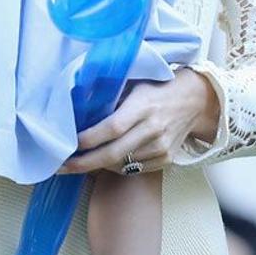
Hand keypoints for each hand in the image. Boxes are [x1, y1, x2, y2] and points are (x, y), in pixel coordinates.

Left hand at [61, 68, 220, 174]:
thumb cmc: (157, 88)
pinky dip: (117, 167)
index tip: (67, 145)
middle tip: (61, 167)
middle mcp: (154, 127)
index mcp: (144, 105)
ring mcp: (162, 146)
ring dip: (97, 166)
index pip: (112, 127)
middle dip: (83, 163)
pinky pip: (135, 169)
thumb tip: (78, 110)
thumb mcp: (135, 85)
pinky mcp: (166, 158)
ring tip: (80, 162)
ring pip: (122, 165)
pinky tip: (106, 161)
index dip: (88, 139)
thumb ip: (111, 98)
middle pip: (113, 153)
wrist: (194, 100)